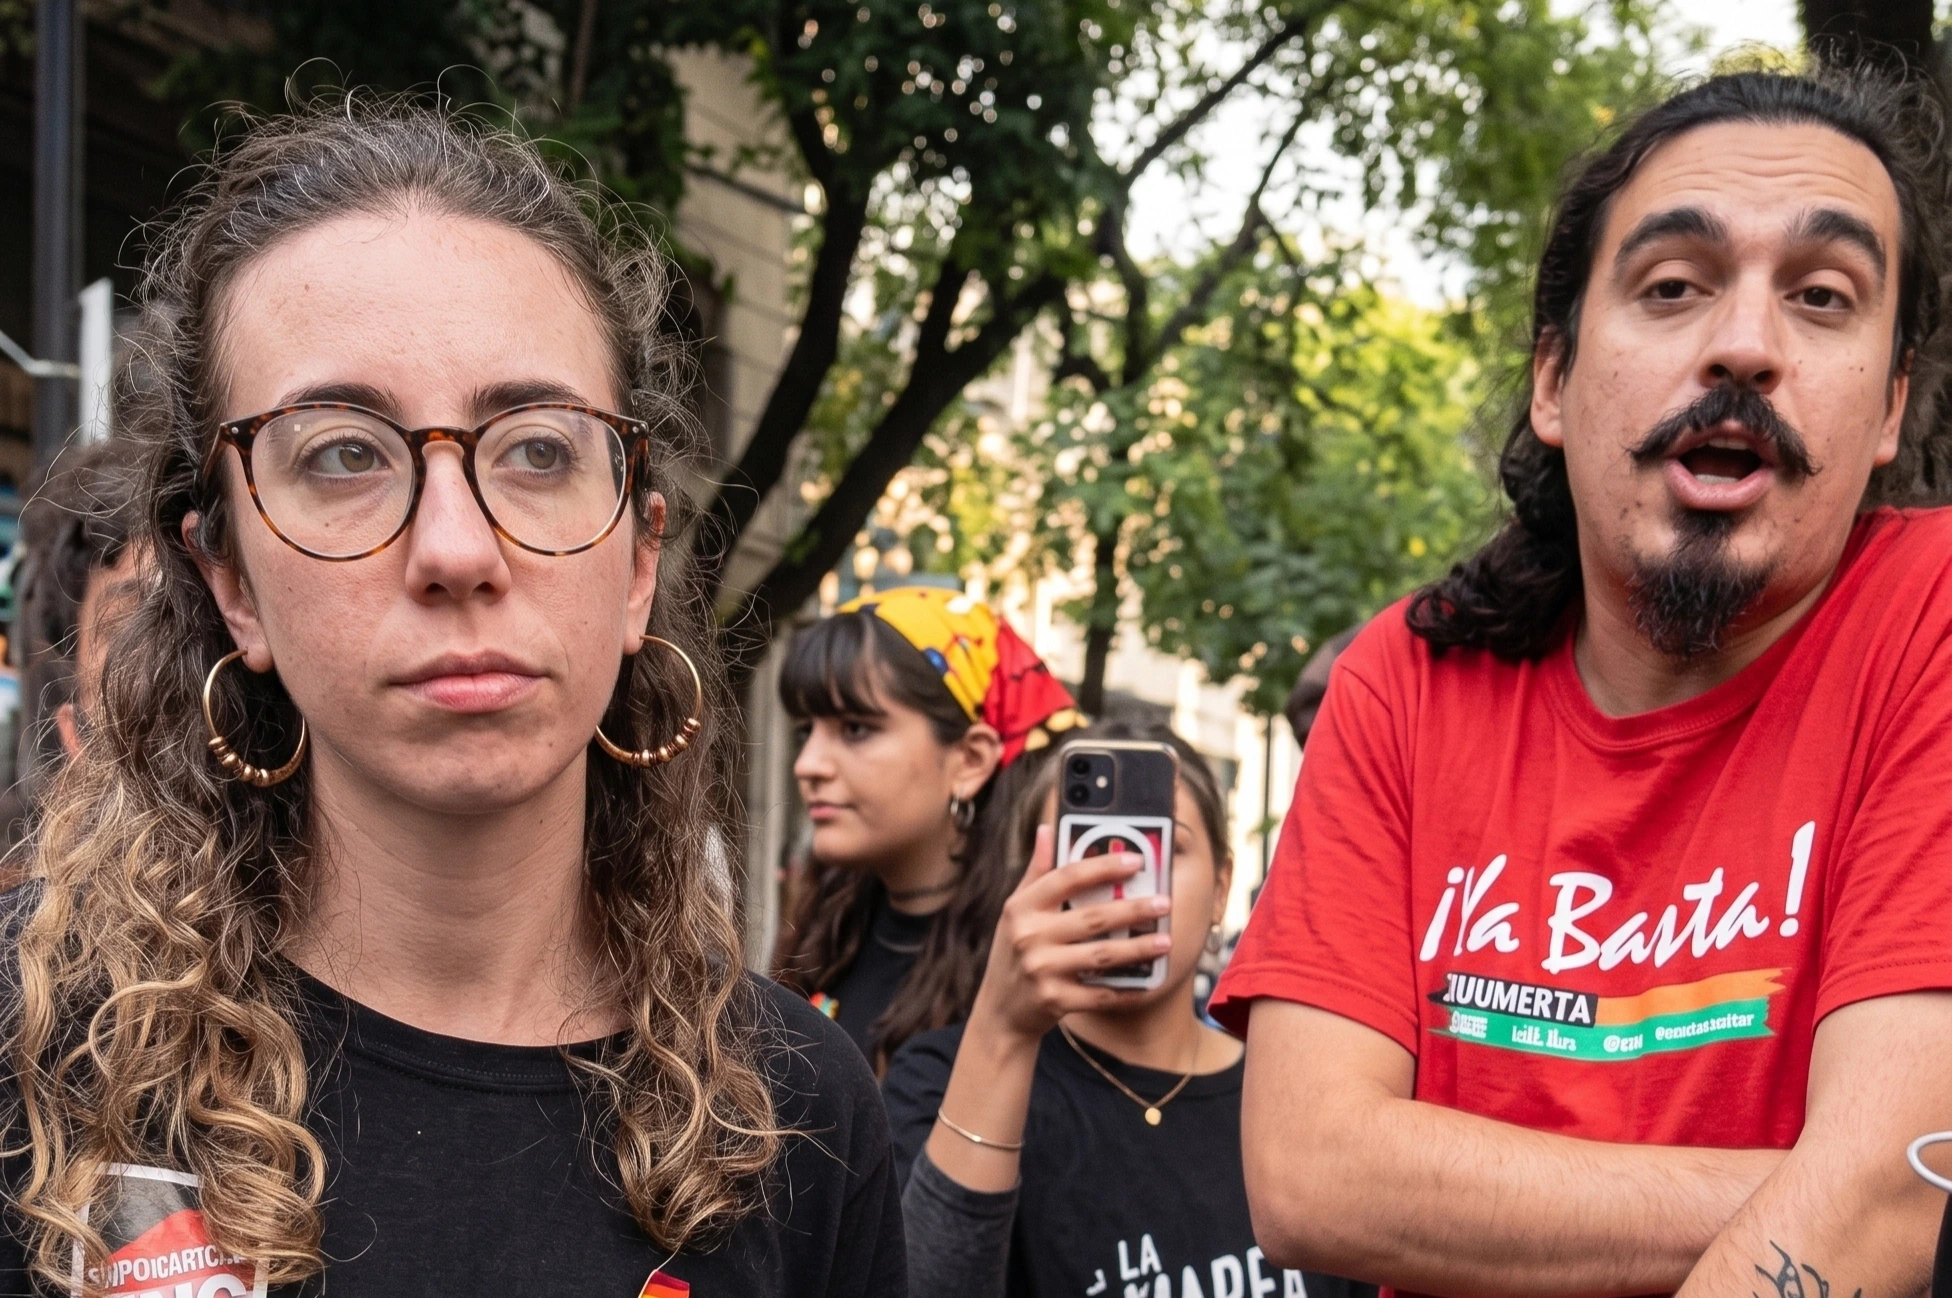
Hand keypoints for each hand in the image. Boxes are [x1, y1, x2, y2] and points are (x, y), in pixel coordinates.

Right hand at [967, 824, 1173, 1042]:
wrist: (1000, 1011)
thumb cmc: (1014, 952)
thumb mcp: (1016, 910)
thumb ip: (1037, 871)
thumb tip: (1048, 829)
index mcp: (1022, 907)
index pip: (1067, 878)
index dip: (1104, 866)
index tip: (1137, 861)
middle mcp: (1029, 936)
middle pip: (1091, 918)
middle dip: (1132, 909)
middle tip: (1164, 903)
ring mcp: (1041, 970)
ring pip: (1101, 955)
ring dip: (1137, 948)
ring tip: (1165, 941)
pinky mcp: (1054, 1000)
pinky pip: (1100, 994)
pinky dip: (1127, 990)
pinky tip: (1148, 983)